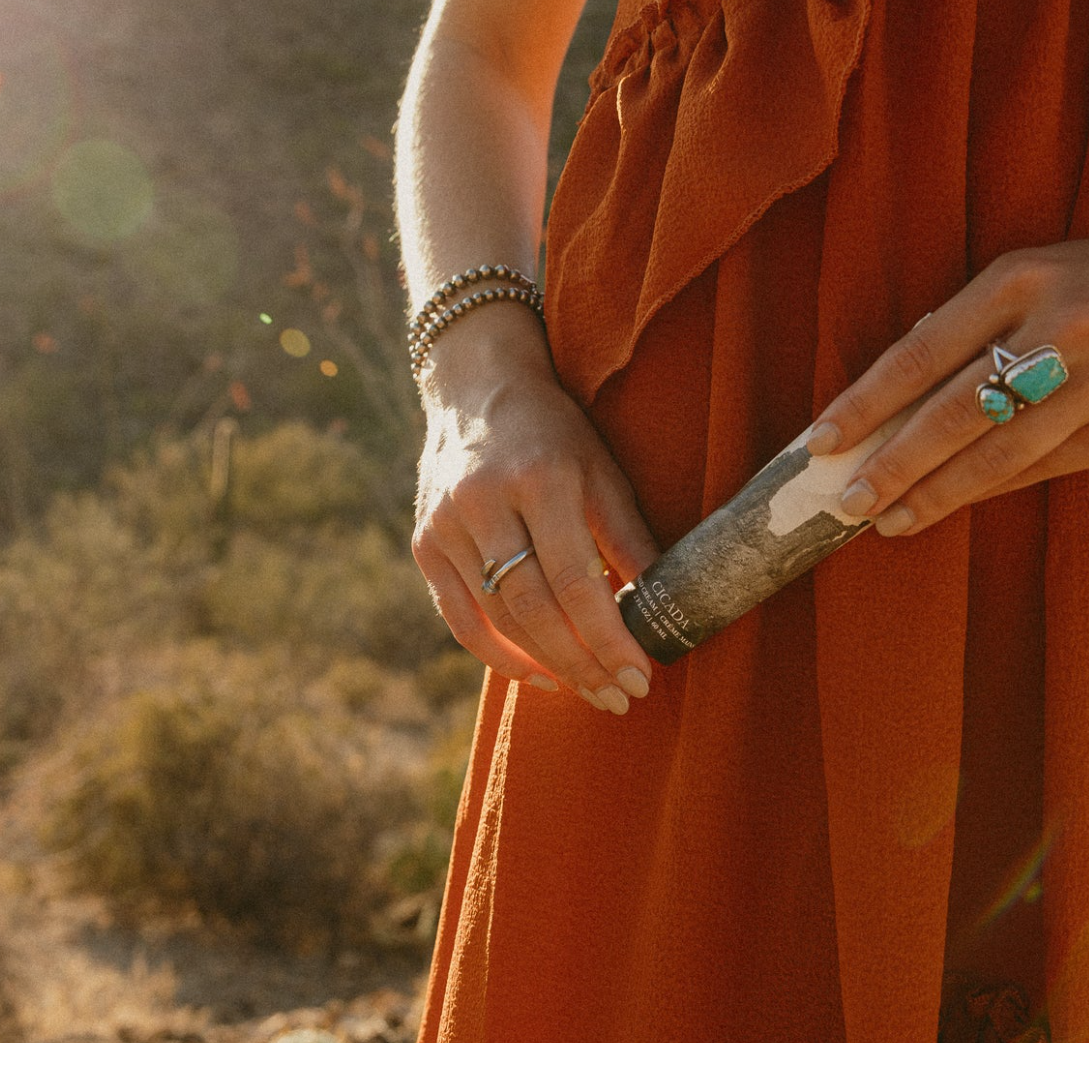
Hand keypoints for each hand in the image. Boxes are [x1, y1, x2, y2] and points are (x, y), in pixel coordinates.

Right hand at [411, 321, 661, 712]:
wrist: (477, 390)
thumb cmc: (555, 434)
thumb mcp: (602, 471)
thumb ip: (628, 539)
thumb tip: (665, 609)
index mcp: (540, 479)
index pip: (575, 579)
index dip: (608, 636)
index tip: (640, 675)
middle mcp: (484, 501)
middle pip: (533, 608)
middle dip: (582, 663)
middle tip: (619, 697)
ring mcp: (446, 524)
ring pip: (496, 619)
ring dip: (546, 665)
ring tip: (589, 690)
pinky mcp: (424, 542)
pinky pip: (459, 616)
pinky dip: (497, 654)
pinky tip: (537, 674)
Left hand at [805, 226, 1088, 534]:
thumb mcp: (1044, 275)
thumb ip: (978, 324)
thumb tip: (897, 395)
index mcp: (1021, 279)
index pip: (922, 350)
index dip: (865, 401)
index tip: (820, 440)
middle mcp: (1058, 327)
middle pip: (953, 411)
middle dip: (891, 463)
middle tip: (845, 501)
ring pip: (996, 452)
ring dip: (935, 492)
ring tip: (888, 520)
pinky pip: (1042, 467)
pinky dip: (990, 489)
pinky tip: (950, 505)